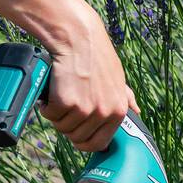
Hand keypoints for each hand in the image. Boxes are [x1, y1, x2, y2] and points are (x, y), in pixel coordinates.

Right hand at [39, 0, 137, 151]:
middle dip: (68, 125)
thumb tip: (136, 110)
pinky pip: (50, 116)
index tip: (75, 131)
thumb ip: (126, 97)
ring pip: (62, 127)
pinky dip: (47, 105)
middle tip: (66, 104)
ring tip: (61, 93)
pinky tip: (53, 90)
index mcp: (118, 111)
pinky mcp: (66, 103)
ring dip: (57, 114)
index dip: (83, 139)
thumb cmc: (96, 56)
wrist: (78, 38)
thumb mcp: (118, 78)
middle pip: (77, 138)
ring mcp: (85, 110)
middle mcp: (104, 113)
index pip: (98, 144)